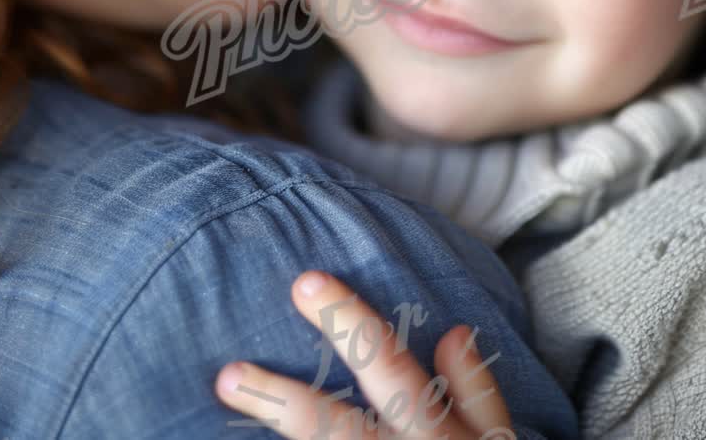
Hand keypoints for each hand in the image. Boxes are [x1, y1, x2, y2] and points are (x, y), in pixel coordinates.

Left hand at [215, 270, 516, 438]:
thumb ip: (479, 392)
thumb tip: (451, 331)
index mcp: (436, 437)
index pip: (389, 366)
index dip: (347, 321)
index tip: (304, 281)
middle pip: (332, 429)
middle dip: (280, 399)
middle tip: (228, 374)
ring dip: (273, 433)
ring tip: (227, 409)